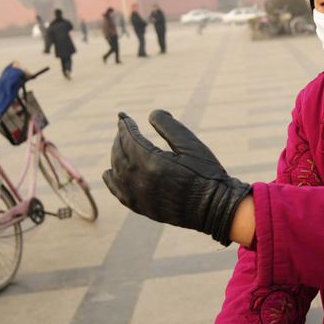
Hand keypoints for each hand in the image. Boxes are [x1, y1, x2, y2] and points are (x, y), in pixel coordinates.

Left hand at [103, 110, 250, 245]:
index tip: (122, 115)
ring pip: (116, 172)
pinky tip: (110, 172)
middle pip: (119, 154)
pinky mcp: (142, 208)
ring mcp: (139, 196)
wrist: (214, 208)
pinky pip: (119, 193)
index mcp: (152, 162)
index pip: (129, 139)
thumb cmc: (206, 174)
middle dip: (119, 138)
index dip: (125, 125)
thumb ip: (169, 127)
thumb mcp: (191, 145)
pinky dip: (112, 181)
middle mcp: (140, 181)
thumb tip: (150, 114)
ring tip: (119, 145)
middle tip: (122, 128)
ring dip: (115, 156)